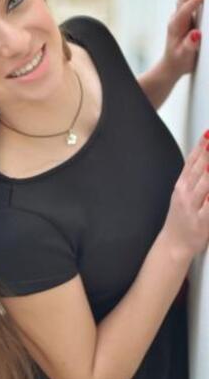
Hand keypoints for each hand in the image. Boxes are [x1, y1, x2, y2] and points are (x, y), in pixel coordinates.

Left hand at [162, 0, 203, 80]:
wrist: (171, 65)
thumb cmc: (179, 61)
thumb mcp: (184, 56)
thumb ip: (190, 46)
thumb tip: (196, 34)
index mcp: (176, 28)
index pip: (184, 13)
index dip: (193, 4)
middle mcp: (176, 19)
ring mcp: (178, 17)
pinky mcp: (183, 17)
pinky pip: (187, 0)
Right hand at [162, 130, 208, 259]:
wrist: (174, 244)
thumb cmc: (180, 220)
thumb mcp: (182, 195)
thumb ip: (193, 178)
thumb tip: (204, 162)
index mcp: (181, 186)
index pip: (192, 161)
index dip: (201, 146)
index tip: (207, 133)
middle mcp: (186, 194)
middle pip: (200, 168)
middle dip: (208, 152)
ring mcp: (194, 206)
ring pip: (206, 183)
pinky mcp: (203, 221)